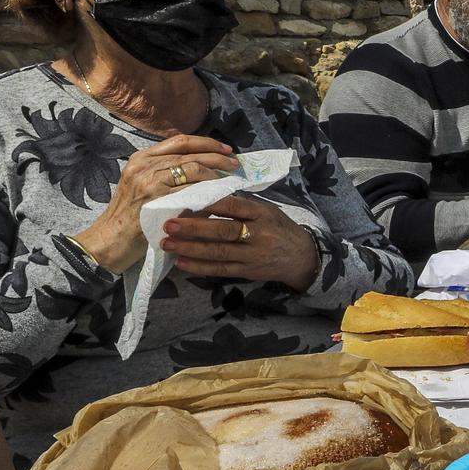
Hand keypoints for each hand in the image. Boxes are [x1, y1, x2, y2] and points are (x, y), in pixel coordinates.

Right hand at [73, 135, 238, 272]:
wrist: (110, 239)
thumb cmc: (131, 215)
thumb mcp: (143, 184)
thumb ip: (166, 173)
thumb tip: (204, 169)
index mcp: (142, 157)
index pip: (180, 141)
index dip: (207, 143)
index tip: (225, 150)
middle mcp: (145, 164)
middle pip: (190, 152)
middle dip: (217, 157)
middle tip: (234, 164)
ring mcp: (149, 181)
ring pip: (193, 169)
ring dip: (215, 174)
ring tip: (229, 181)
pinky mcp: (156, 199)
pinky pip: (190, 191)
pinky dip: (208, 191)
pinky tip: (218, 196)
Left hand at [159, 195, 319, 290]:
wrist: (301, 257)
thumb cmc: (278, 228)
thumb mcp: (266, 211)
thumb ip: (241, 206)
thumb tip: (205, 198)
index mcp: (261, 213)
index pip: (233, 205)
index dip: (209, 203)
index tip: (186, 198)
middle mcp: (257, 234)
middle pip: (223, 230)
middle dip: (194, 227)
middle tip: (169, 224)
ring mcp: (252, 255)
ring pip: (218, 252)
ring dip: (190, 248)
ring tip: (167, 244)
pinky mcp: (247, 271)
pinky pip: (220, 270)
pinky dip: (199, 267)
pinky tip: (181, 263)